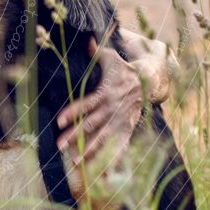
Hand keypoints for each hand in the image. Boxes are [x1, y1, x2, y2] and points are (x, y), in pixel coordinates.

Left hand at [56, 38, 143, 164]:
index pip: (86, 104)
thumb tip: (87, 39)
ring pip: (103, 138)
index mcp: (105, 93)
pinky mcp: (127, 128)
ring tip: (75, 162)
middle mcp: (112, 109)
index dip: (73, 113)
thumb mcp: (111, 58)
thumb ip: (97, 51)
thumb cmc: (124, 69)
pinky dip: (113, 158)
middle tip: (60, 145)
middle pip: (92, 124)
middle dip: (76, 135)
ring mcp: (120, 120)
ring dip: (89, 150)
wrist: (150, 82)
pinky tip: (104, 171)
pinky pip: (120, 145)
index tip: (59, 122)